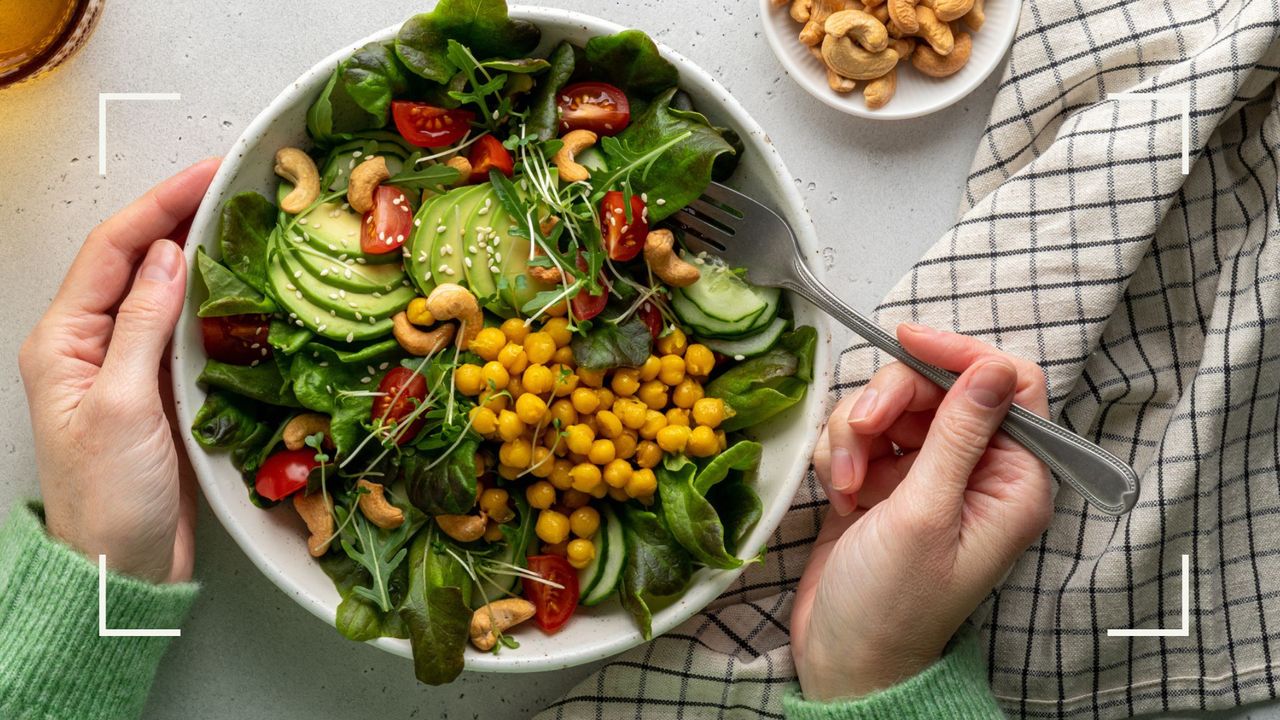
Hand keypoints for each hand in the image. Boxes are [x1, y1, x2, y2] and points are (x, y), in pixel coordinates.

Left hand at [19, 159, 219, 583]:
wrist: (121, 568)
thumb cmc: (109, 497)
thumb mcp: (122, 405)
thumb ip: (142, 326)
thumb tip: (170, 255)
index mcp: (62, 340)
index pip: (113, 251)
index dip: (161, 204)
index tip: (208, 175)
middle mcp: (89, 344)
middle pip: (136, 261)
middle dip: (180, 217)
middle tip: (234, 188)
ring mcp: (125, 366)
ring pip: (163, 292)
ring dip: (199, 255)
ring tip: (243, 225)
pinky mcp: (157, 390)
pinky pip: (183, 330)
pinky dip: (212, 302)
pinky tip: (241, 289)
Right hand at [792, 324, 1053, 700]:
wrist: (843, 658)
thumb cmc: (893, 604)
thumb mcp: (927, 514)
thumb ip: (958, 434)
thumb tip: (993, 367)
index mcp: (1013, 480)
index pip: (1008, 384)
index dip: (960, 356)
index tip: (907, 342)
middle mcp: (975, 470)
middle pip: (938, 387)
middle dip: (891, 401)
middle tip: (863, 434)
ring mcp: (927, 474)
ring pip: (892, 405)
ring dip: (858, 432)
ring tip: (846, 482)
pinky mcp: (884, 481)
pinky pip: (862, 432)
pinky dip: (842, 452)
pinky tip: (839, 492)